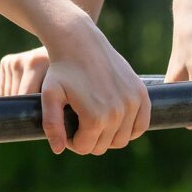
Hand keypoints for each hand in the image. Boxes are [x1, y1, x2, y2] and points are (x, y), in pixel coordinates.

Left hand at [2, 17, 149, 155]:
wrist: (81, 42)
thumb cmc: (61, 70)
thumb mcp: (50, 96)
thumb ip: (52, 125)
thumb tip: (59, 150)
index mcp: (95, 117)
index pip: (85, 148)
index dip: (72, 141)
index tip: (66, 126)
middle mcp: (118, 112)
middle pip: (104, 146)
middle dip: (89, 139)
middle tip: (78, 122)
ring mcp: (132, 103)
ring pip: (122, 139)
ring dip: (108, 135)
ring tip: (93, 120)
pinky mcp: (141, 94)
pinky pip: (141, 126)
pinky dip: (129, 129)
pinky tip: (114, 119)